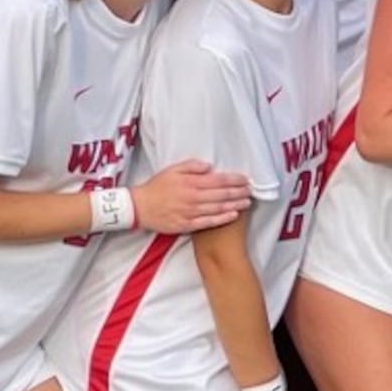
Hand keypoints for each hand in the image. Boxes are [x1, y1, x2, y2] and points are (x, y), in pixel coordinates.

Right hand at [130, 159, 253, 234]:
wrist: (140, 207)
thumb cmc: (156, 187)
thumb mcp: (172, 170)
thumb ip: (191, 166)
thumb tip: (209, 166)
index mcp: (190, 182)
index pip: (218, 180)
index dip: (234, 180)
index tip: (245, 179)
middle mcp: (193, 197)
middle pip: (221, 194)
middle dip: (238, 192)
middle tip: (251, 190)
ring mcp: (190, 212)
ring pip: (218, 208)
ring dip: (235, 204)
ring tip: (247, 202)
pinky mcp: (187, 224)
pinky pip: (208, 222)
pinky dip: (222, 219)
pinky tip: (233, 215)